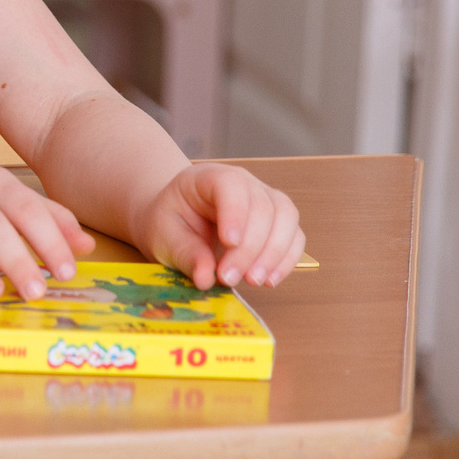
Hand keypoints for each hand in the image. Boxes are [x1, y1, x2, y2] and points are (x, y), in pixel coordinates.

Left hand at [139, 163, 303, 290]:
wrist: (180, 221)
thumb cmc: (171, 222)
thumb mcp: (164, 236)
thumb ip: (185, 254)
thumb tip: (205, 278)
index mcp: (209, 177)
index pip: (231, 185)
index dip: (235, 213)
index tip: (229, 243)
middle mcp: (244, 183)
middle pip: (262, 207)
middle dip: (250, 247)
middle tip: (230, 277)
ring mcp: (266, 199)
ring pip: (286, 218)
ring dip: (273, 254)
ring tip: (253, 281)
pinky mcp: (279, 222)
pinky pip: (295, 236)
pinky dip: (286, 260)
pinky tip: (270, 280)